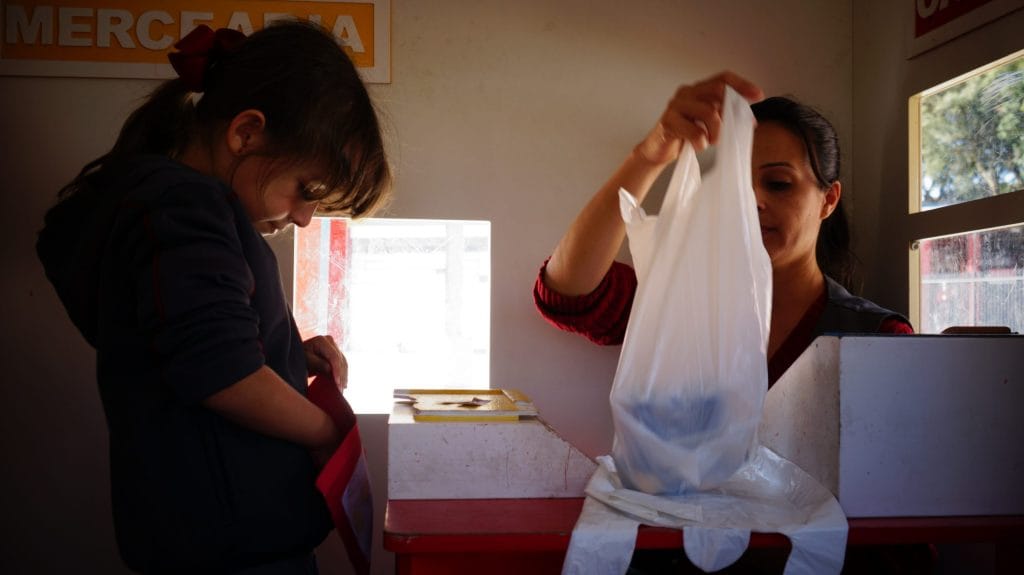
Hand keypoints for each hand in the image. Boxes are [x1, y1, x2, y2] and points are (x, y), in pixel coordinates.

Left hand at [303, 335, 347, 390]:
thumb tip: (330, 369)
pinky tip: (343, 384)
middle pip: (340, 360)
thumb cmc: (299, 358)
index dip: (337, 370)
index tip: (337, 383)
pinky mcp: (335, 353)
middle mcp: (330, 341)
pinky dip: (342, 374)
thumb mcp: (306, 361)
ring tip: (342, 389)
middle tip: (340, 389)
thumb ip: (317, 364)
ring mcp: (333, 346)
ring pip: (343, 363)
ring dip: (344, 376)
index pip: (334, 357)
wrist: (296, 357)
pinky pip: (342, 364)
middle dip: (341, 376)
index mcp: (322, 341)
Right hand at [634, 71, 763, 165]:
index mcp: (697, 90)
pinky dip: (702, 143)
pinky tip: (698, 146)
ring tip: (713, 141)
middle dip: (730, 111)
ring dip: (717, 131)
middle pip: (717, 91)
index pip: (723, 78)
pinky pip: (695, 132)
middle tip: (733, 128)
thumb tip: (750, 120)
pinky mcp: (668, 122)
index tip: (758, 96)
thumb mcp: (708, 123)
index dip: (742, 84)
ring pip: (709, 112)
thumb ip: (725, 116)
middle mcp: (686, 93)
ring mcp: (675, 106)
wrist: (658, 150)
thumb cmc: (684, 135)